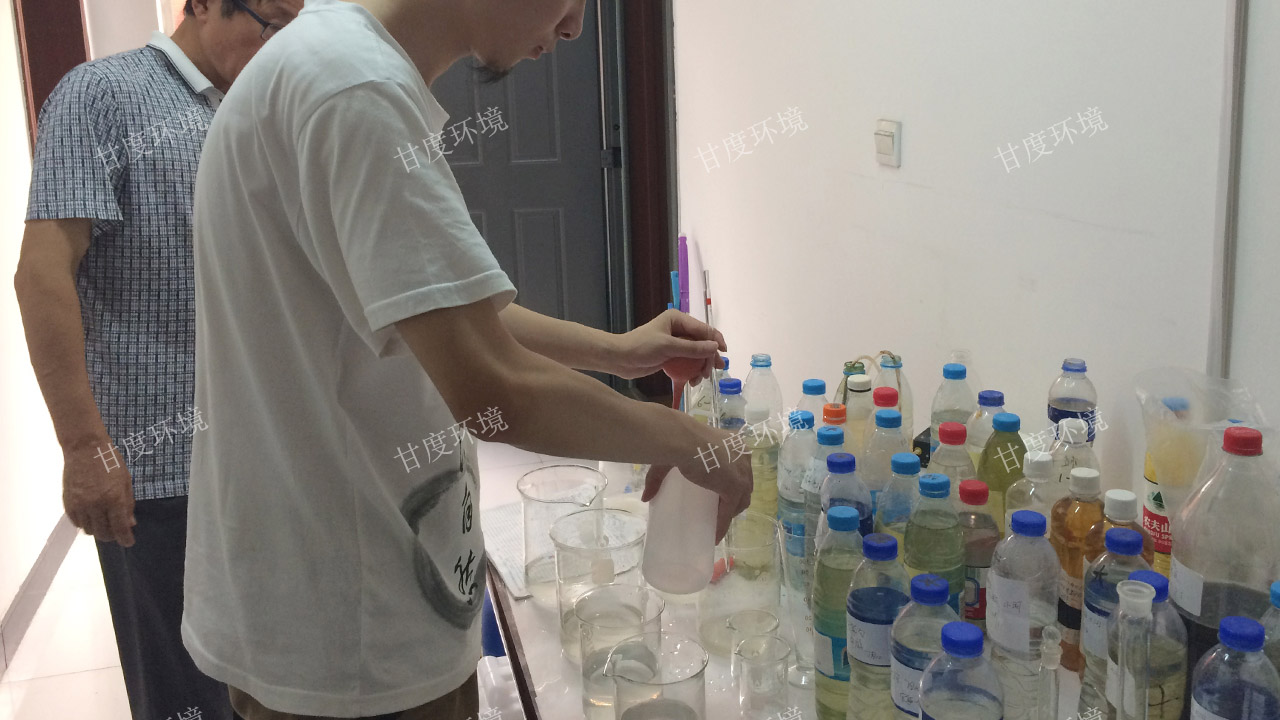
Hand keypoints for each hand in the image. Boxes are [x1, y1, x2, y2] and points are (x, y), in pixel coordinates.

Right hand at [62, 442, 135, 546]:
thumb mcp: (126, 481)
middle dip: (112, 535)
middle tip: (117, 531)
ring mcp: (80, 505)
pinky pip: (77, 522)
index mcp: (114, 499)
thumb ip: (128, 504)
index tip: (128, 542)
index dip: (125, 539)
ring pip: (89, 530)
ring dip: (98, 529)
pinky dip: (85, 523)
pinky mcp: (68, 503)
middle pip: (103, 533)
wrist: (85, 448)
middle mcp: (96, 505)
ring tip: (104, 521)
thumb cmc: (110, 461)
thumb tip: (130, 523)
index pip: (119, 528)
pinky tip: (91, 516)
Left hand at [610, 309, 725, 381]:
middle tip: (711, 372)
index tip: (723, 354)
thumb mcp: (668, 347)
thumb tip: (715, 347)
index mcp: (678, 319)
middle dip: (708, 357)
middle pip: (702, 342)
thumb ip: (692, 348)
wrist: (619, 358)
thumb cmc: (641, 347)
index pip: (704, 329)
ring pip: (696, 354)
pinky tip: (692, 380)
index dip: (716, 341)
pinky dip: (691, 371)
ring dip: (700, 366)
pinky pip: (687, 362)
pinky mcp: (670, 355)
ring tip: (700, 379)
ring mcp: (675, 342)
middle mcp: (679, 328)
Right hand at [641, 431, 752, 542]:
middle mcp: (742, 457)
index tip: (721, 493)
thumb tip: (645, 497)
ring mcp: (741, 474)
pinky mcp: (734, 488)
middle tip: (720, 507)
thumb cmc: (677, 442)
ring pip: (742, 499)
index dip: (732, 481)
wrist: (682, 441)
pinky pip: (729, 512)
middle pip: (745, 483)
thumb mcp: (670, 457)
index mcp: (733, 444)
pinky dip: (723, 524)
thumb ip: (659, 476)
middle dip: (735, 497)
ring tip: (719, 521)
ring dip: (732, 512)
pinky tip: (715, 535)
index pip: (739, 468)